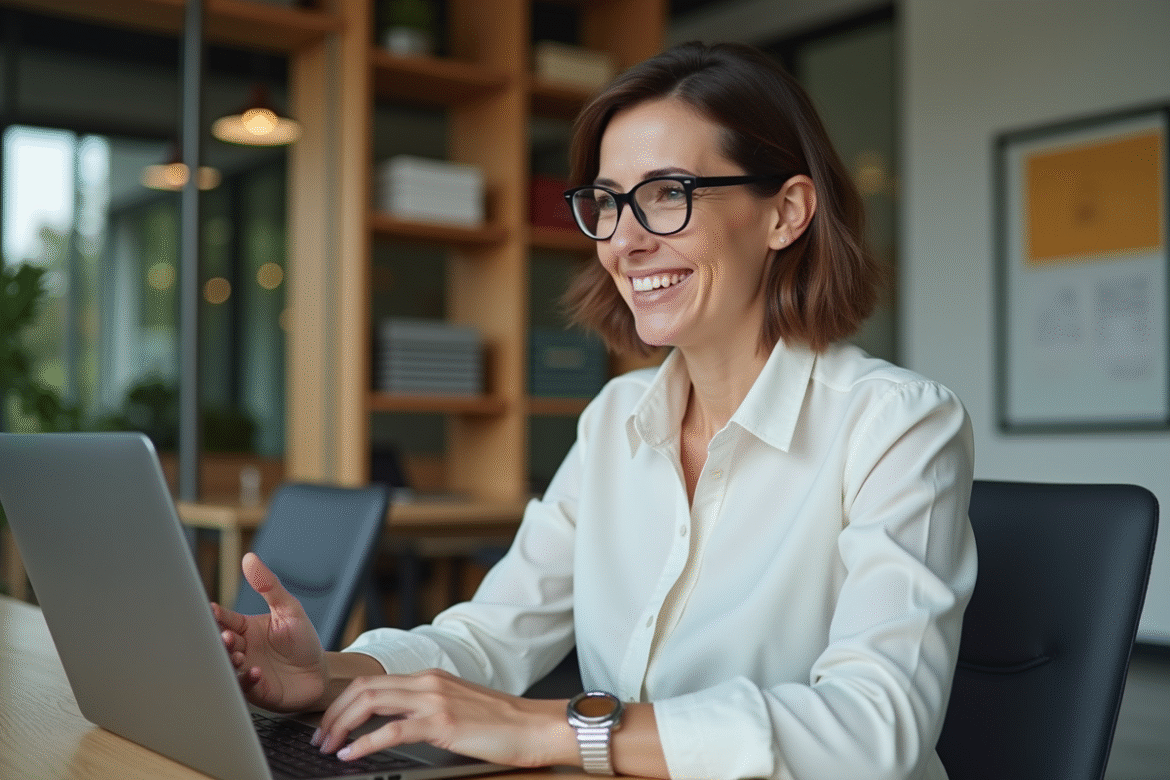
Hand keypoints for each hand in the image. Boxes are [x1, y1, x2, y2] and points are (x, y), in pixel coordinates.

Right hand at [212, 552, 327, 711]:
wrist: (320, 673)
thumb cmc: (302, 641)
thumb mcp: (289, 609)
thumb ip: (269, 585)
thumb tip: (250, 558)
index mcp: (246, 628)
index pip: (224, 619)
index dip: (216, 615)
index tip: (210, 610)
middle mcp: (242, 649)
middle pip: (221, 643)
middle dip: (220, 640)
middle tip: (225, 636)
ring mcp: (246, 670)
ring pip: (228, 665)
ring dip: (230, 660)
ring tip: (239, 655)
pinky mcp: (256, 691)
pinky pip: (245, 687)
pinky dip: (247, 680)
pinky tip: (255, 672)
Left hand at [312, 669, 572, 767]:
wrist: (536, 725)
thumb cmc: (503, 723)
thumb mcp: (459, 707)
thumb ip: (428, 709)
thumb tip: (396, 725)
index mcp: (430, 677)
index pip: (374, 681)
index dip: (344, 702)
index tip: (330, 723)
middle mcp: (428, 682)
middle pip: (364, 688)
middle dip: (333, 712)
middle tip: (320, 737)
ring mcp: (434, 700)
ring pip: (370, 702)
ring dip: (341, 725)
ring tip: (328, 746)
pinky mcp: (442, 723)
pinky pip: (391, 729)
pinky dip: (364, 742)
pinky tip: (351, 755)